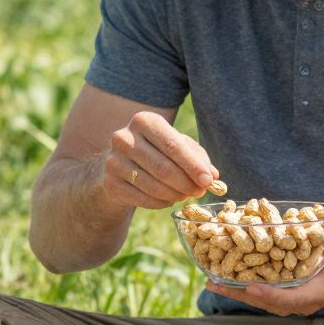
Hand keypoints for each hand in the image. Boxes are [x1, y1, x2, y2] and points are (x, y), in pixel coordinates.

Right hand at [101, 110, 222, 212]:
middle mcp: (124, 137)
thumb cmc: (156, 151)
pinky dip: (160, 203)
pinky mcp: (109, 182)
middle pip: (163, 168)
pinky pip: (142, 199)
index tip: (208, 181)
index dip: (193, 166)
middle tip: (199, 192)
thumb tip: (214, 176)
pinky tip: (168, 199)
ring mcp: (113, 161)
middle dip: (186, 184)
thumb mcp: (177, 146)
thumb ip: (197, 157)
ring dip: (175, 195)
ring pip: (153, 186)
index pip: (173, 145)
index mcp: (144, 121)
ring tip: (184, 195)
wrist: (119, 164)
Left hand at [208, 216, 323, 317]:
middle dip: (242, 294)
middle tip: (215, 282)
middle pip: (269, 302)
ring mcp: (295, 295)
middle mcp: (304, 298)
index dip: (270, 295)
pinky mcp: (288, 289)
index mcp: (321, 290)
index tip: (249, 286)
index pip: (293, 299)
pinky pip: (264, 289)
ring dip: (238, 290)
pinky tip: (226, 271)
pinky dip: (245, 283)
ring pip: (263, 298)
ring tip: (212, 278)